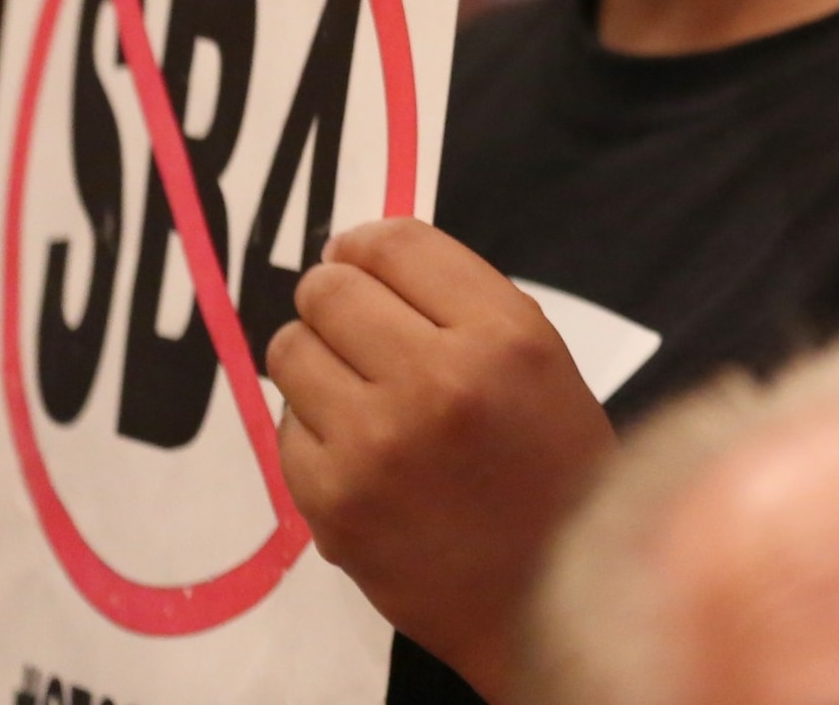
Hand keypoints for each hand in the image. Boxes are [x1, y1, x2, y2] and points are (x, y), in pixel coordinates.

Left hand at [267, 220, 615, 702]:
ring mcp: (376, 444)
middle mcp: (438, 379)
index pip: (395, 243)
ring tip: (357, 389)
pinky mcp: (331, 502)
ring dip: (316, 359)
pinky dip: (313, 429)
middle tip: (354, 325)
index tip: (359, 257)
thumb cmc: (554, 471)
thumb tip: (356, 256)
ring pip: (289, 351)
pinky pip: (284, 428)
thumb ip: (463, 306)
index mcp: (506, 336)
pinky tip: (360, 450)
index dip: (366, 243)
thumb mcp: (544, 363)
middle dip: (335, 298)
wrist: (547, 594)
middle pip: (328, 289)